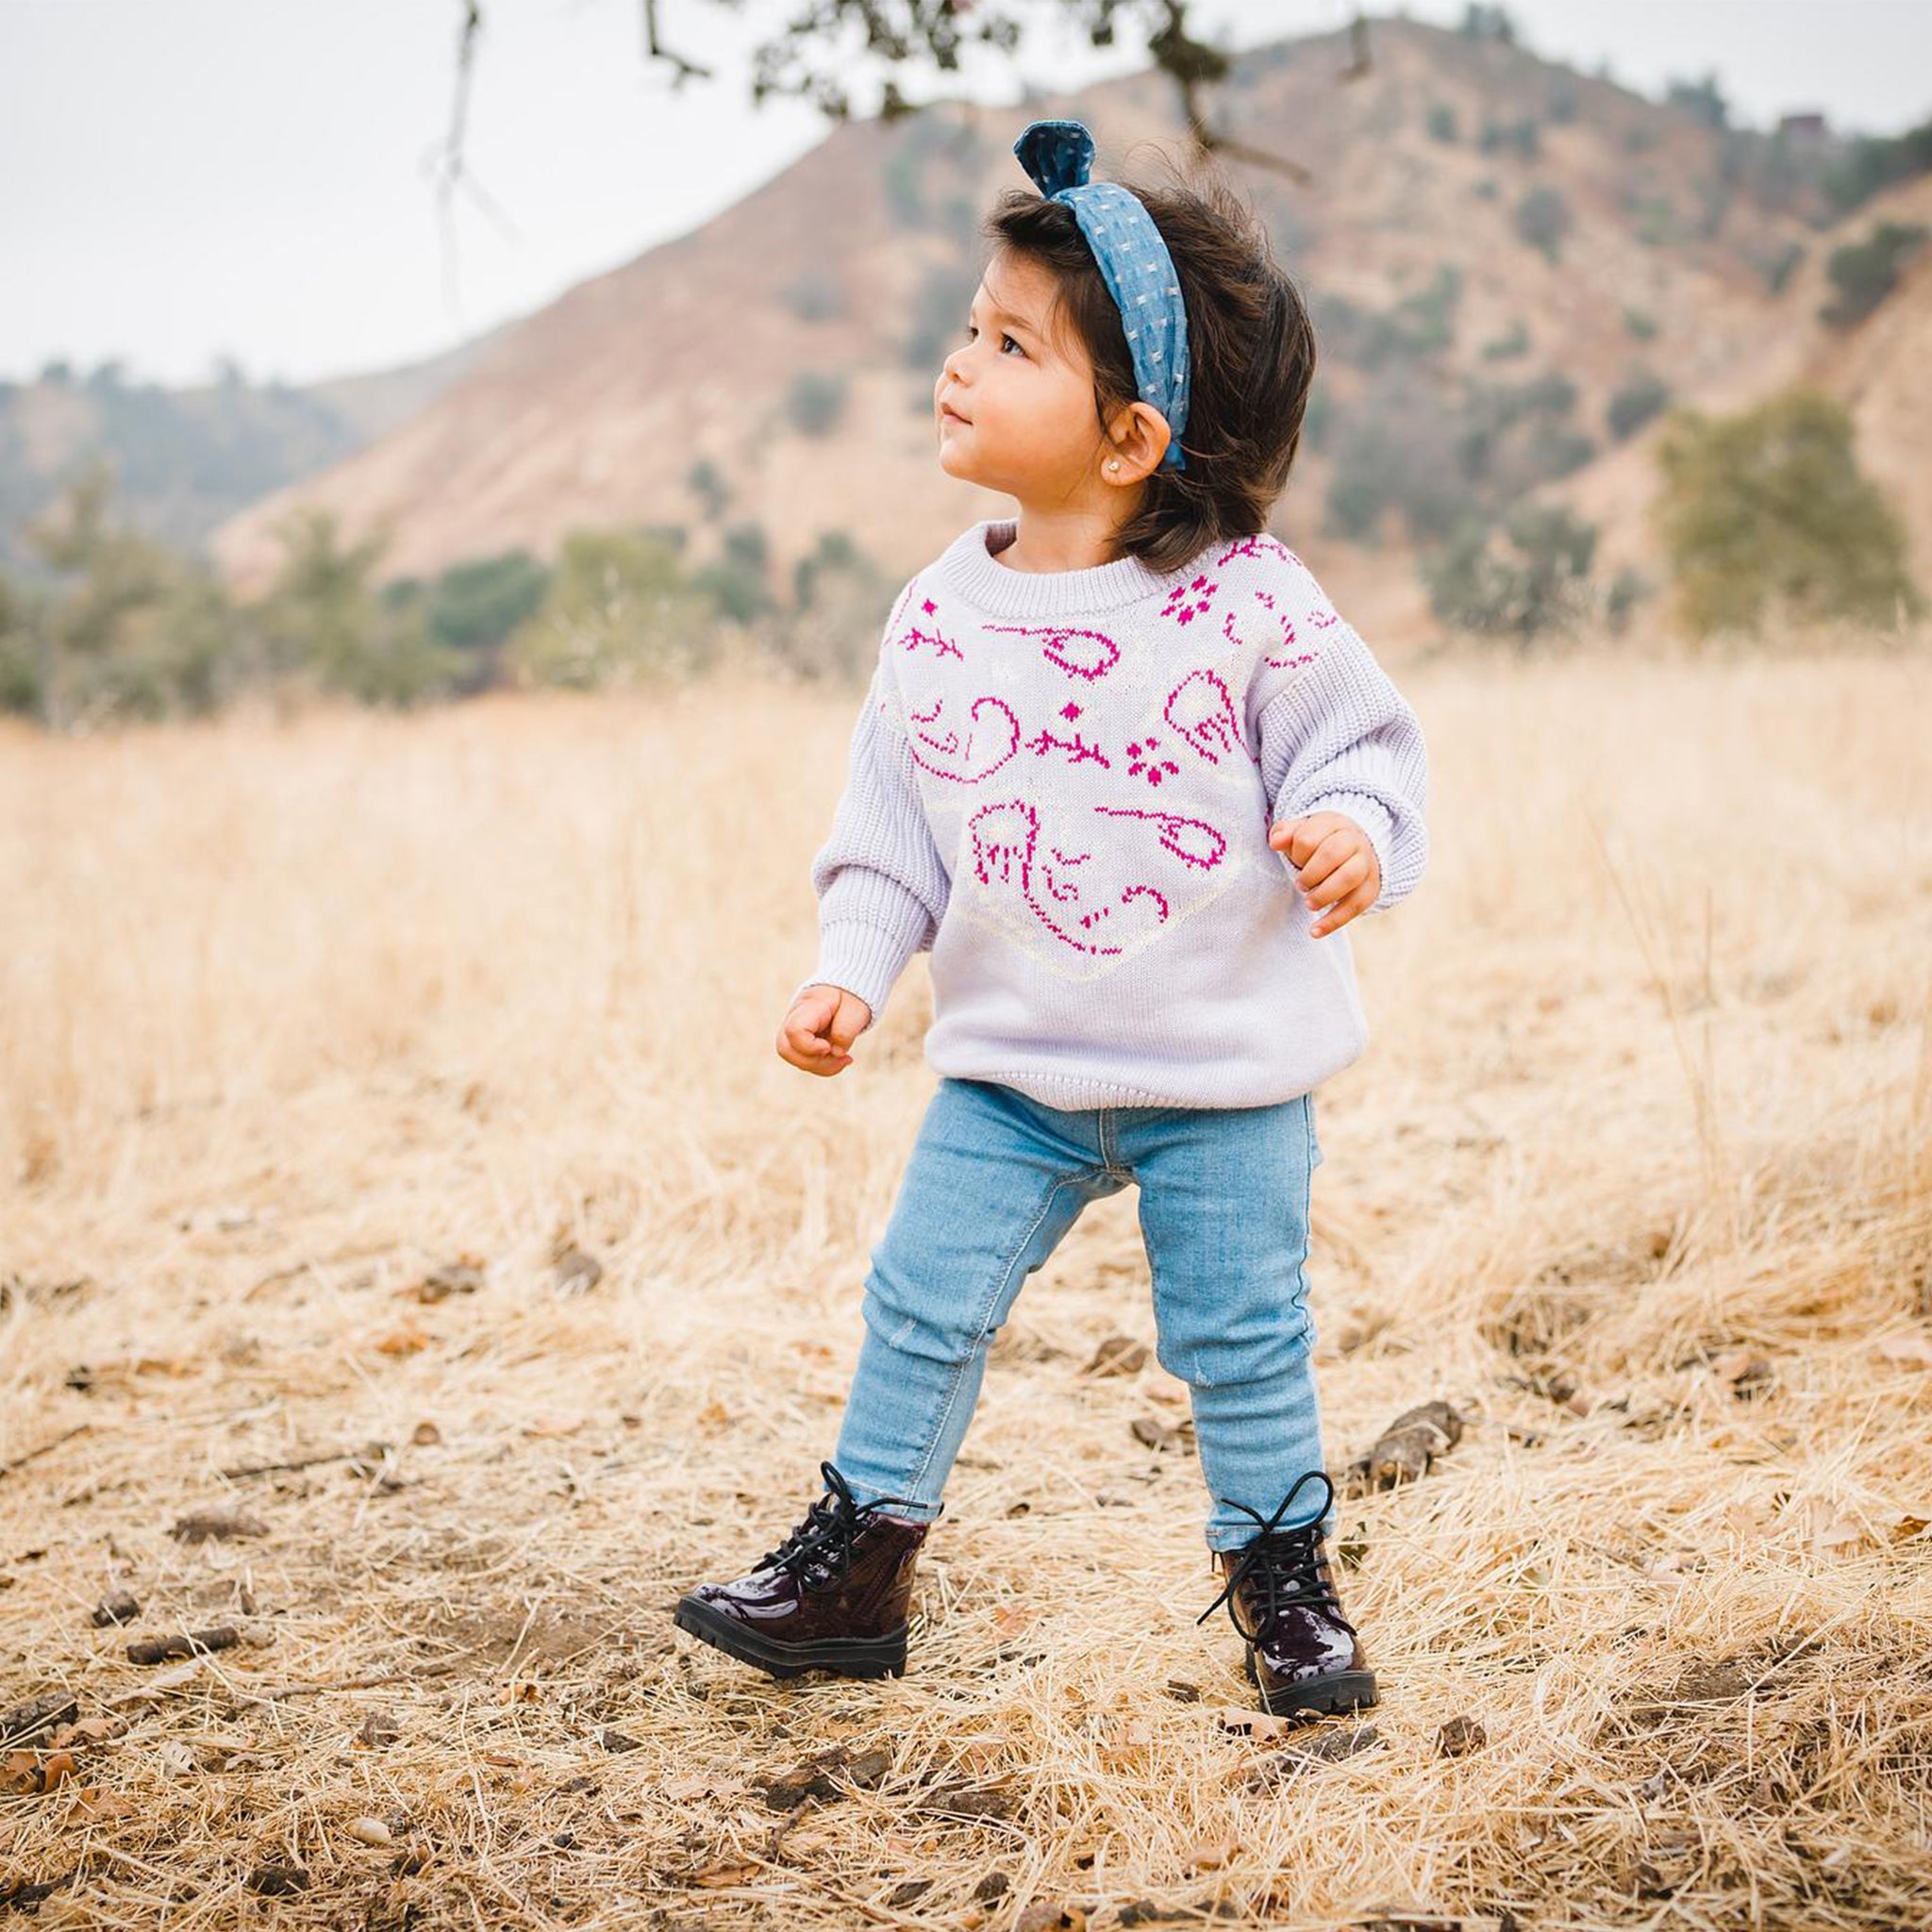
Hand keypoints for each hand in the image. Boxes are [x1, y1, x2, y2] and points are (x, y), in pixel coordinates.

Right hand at [778, 984, 872, 1075]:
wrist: (848, 990)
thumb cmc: (851, 997)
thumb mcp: (855, 1009)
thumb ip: (846, 1030)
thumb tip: (836, 1053)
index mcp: (809, 1005)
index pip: (793, 1030)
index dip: (809, 1046)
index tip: (829, 1046)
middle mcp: (794, 1017)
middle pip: (785, 1049)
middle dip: (813, 1062)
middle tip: (840, 1057)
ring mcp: (795, 1030)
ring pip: (794, 1058)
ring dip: (821, 1066)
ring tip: (845, 1058)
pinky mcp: (801, 1041)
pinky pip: (805, 1060)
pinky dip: (823, 1066)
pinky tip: (840, 1059)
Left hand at [1268, 810, 1379, 937]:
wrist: (1356, 848)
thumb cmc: (1320, 842)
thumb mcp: (1302, 831)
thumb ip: (1285, 833)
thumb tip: (1275, 842)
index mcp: (1333, 824)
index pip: (1308, 838)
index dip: (1296, 854)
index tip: (1295, 862)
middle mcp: (1354, 841)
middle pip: (1332, 853)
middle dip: (1310, 873)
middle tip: (1300, 885)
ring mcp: (1366, 864)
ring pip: (1349, 877)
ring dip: (1324, 894)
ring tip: (1309, 904)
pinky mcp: (1371, 888)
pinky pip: (1356, 906)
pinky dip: (1334, 921)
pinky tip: (1315, 931)